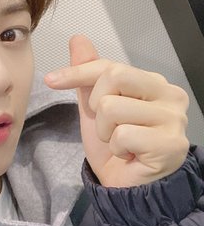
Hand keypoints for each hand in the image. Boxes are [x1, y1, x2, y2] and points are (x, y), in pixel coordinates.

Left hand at [44, 35, 189, 187]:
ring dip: (105, 131)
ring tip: (119, 142)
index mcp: (152, 83)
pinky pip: (123, 134)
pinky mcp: (170, 143)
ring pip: (112, 107)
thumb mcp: (94, 108)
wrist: (127, 186)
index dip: (77, 72)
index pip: (109, 66)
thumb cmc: (115, 147)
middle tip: (107, 126)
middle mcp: (169, 95)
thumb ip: (88, 74)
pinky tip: (129, 154)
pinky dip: (116, 148)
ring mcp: (173, 119)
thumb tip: (78, 39)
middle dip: (96, 105)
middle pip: (114, 76)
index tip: (52, 80)